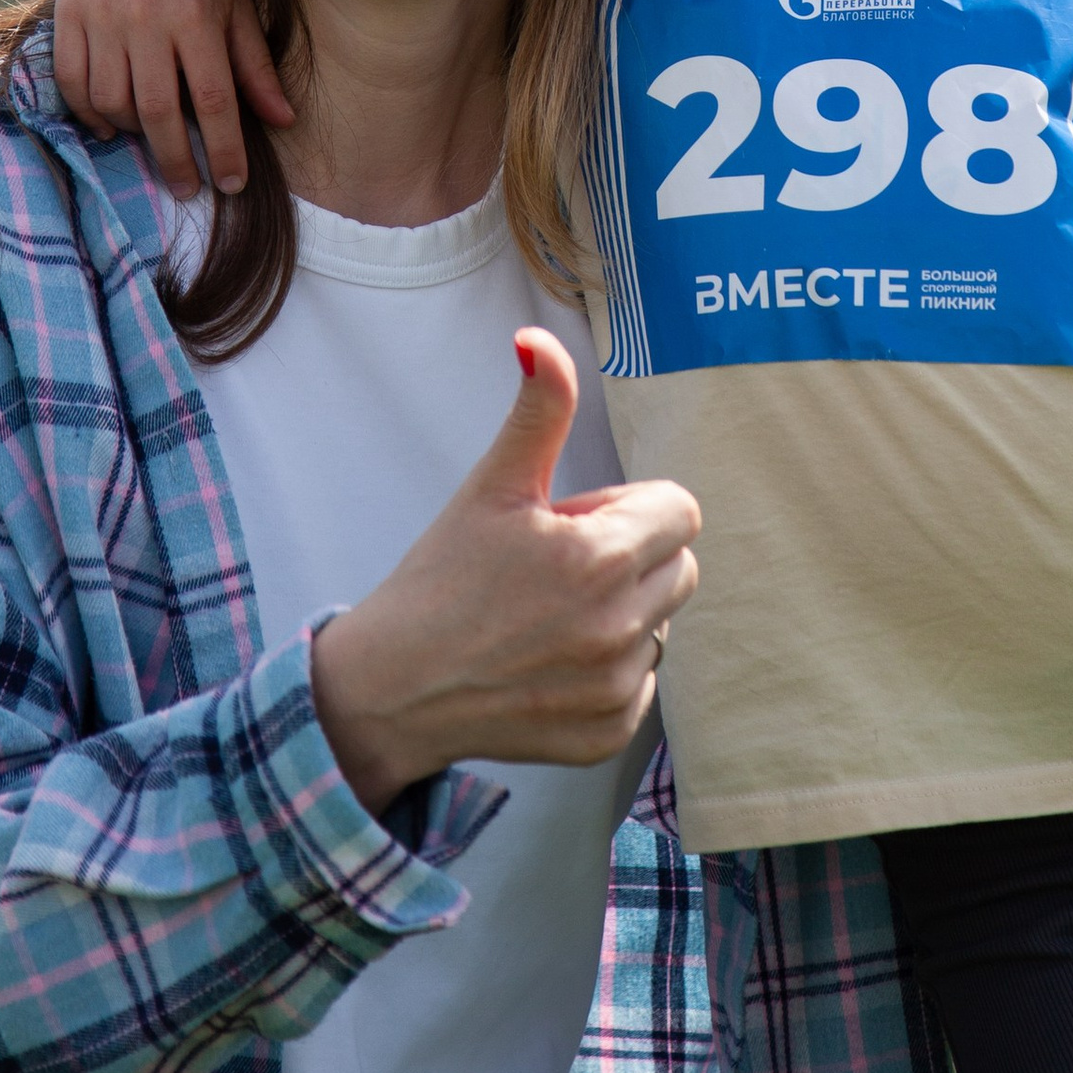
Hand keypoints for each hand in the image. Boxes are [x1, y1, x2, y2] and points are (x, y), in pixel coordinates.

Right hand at [53, 0, 290, 193]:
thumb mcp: (238, 2)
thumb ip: (255, 65)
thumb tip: (284, 121)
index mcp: (196, 14)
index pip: (214, 99)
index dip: (224, 149)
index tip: (232, 184)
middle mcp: (145, 18)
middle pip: (159, 112)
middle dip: (176, 162)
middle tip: (189, 188)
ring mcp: (101, 17)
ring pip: (112, 103)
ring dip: (133, 135)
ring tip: (154, 140)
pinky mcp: (68, 14)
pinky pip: (72, 83)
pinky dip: (91, 114)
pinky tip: (112, 124)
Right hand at [309, 331, 699, 811]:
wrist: (390, 689)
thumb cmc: (439, 579)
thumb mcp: (491, 486)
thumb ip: (538, 411)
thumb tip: (538, 339)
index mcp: (601, 558)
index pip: (681, 511)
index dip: (628, 508)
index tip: (571, 522)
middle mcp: (619, 627)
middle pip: (682, 566)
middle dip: (634, 556)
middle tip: (556, 566)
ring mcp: (615, 687)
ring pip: (662, 624)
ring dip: (622, 613)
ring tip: (546, 616)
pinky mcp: (606, 734)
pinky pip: (641, 683)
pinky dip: (607, 670)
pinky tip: (547, 662)